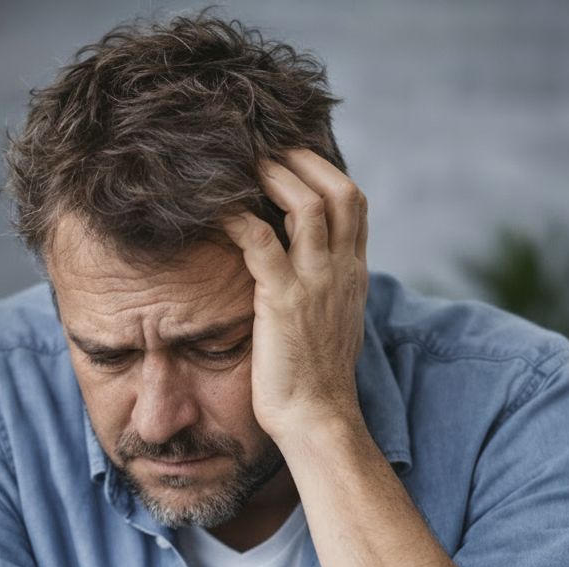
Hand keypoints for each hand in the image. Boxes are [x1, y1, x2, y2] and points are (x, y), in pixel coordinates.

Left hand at [222, 149, 368, 445]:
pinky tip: (215, 210)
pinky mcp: (283, 303)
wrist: (318, 420)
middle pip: (337, 190)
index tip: (289, 155)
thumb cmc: (314, 378)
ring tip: (239, 164)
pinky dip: (238, 219)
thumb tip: (306, 267)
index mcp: (352, 273)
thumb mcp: (330, 321)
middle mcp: (341, 271)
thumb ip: (324, 287)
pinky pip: (261, 244)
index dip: (323, 169)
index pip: (353, 201)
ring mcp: (316, 284)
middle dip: (301, 159)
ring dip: (273, 177)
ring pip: (307, 206)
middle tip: (262, 145)